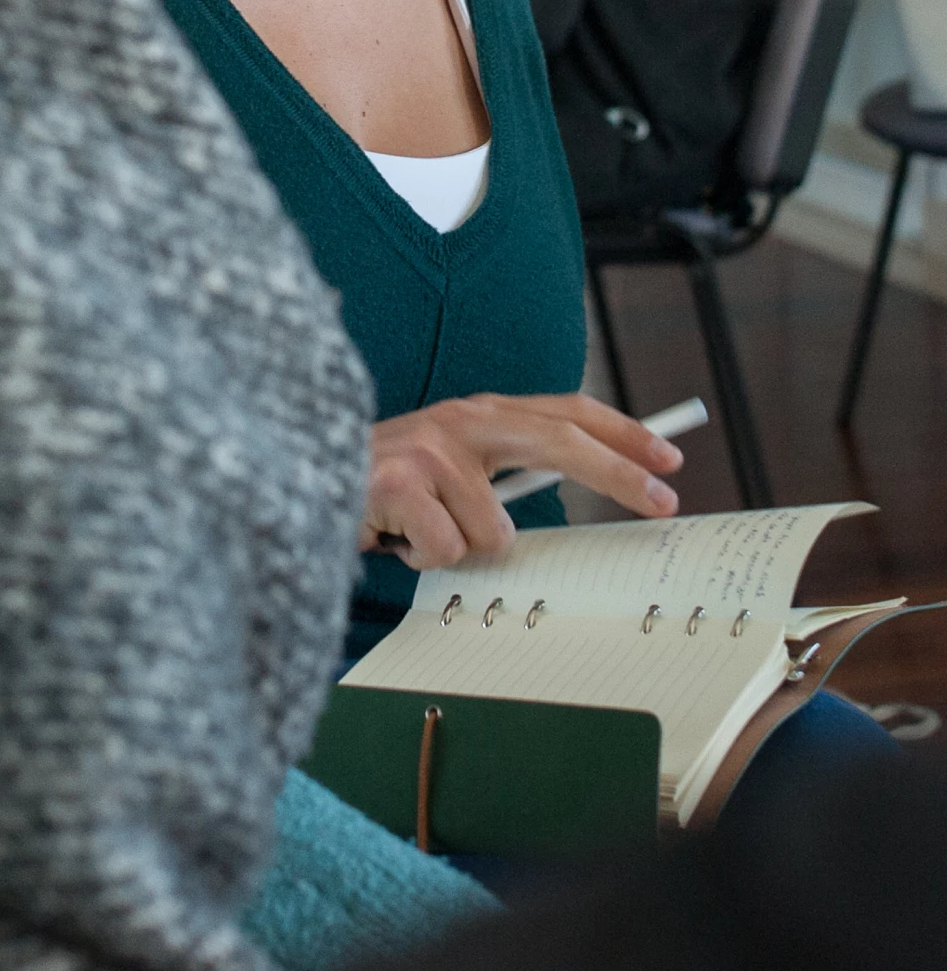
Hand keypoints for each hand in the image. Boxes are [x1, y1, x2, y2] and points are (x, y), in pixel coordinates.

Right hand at [360, 391, 683, 570]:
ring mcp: (430, 446)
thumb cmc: (387, 488)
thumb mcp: (453, 470)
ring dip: (463, 549)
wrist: (301, 477)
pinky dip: (425, 559)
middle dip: (618, 472)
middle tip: (663, 500)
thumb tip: (573, 494)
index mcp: (480, 413)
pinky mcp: (400, 481)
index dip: (621, 431)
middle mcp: (460, 418)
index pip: (565, 411)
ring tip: (425, 536)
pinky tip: (397, 538)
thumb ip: (504, 477)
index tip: (669, 459)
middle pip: (560, 440)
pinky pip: (448, 550)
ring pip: (494, 530)